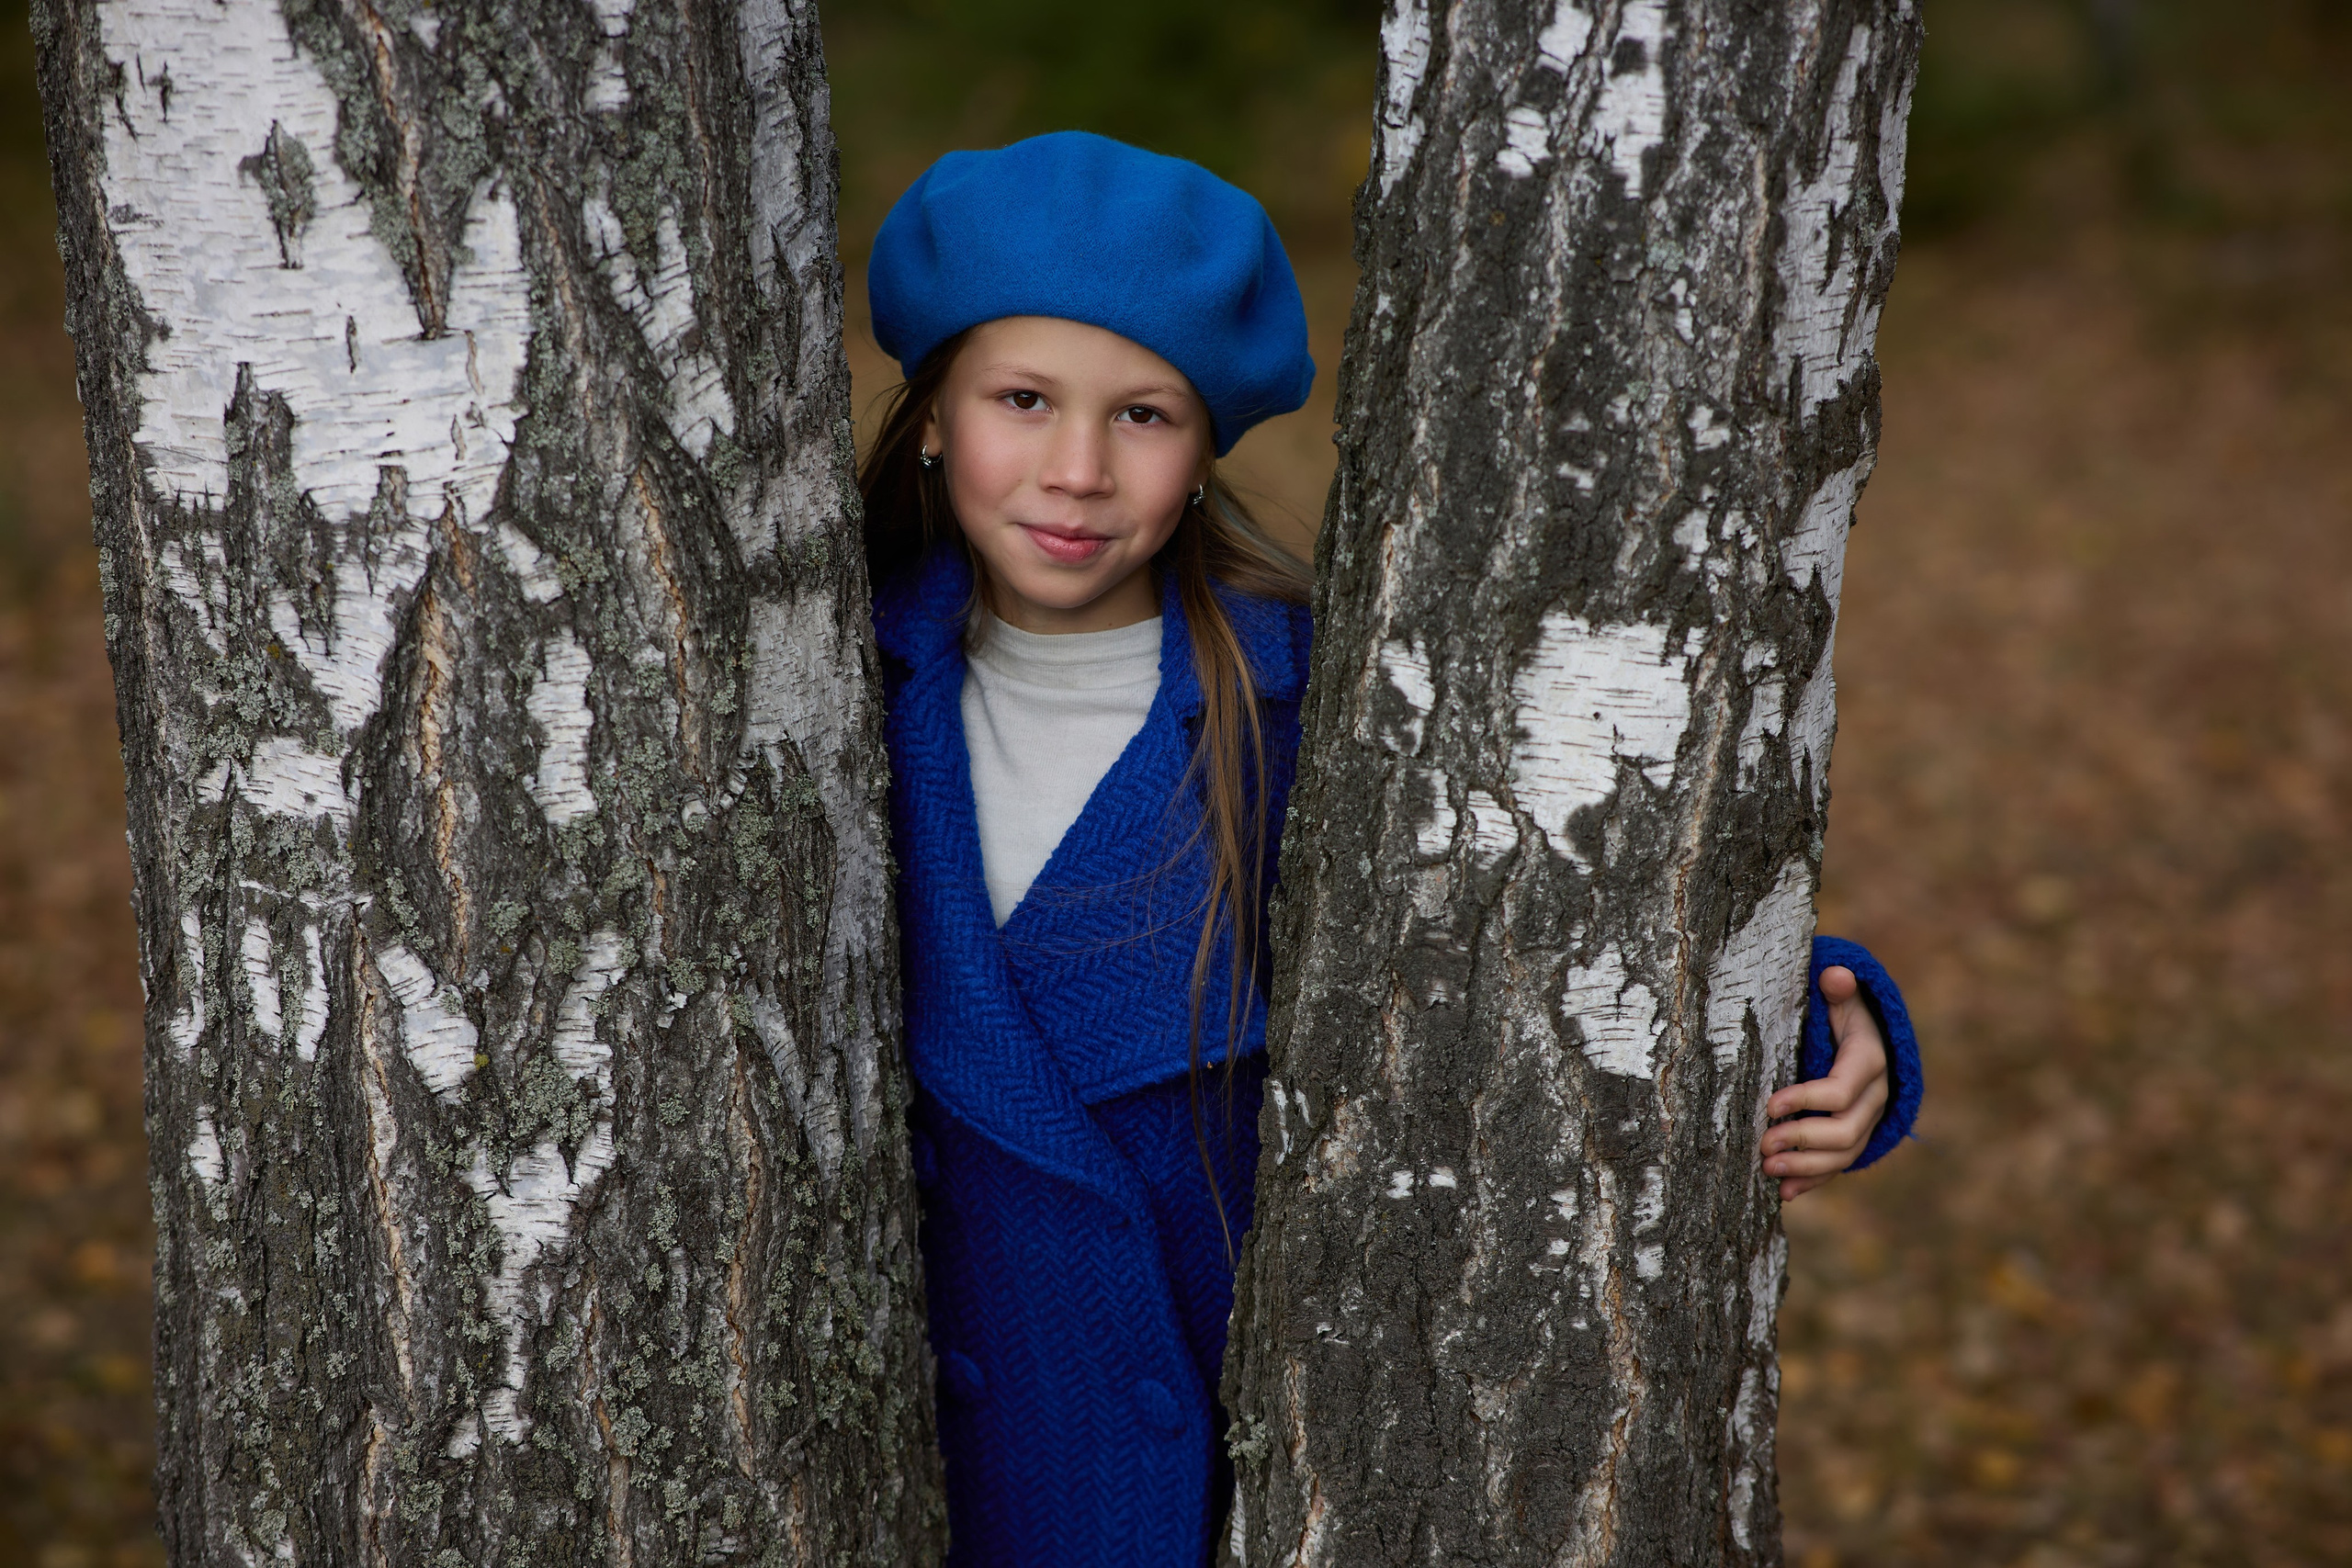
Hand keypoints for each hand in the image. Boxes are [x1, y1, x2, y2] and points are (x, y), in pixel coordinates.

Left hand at [1759, 965, 1889, 1200]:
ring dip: (1806, 1167)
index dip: (1806, 1100)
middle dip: (1802, 1140)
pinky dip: (1813, 1181)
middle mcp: (1875, 1097)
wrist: (1870, 1038)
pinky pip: (1839, 1166)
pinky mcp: (1856, 1138)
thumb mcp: (1844, 999)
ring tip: (1768, 1171)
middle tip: (1763, 1145)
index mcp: (1869, 1062)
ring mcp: (1868, 1121)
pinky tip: (1784, 1194)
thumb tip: (1835, 975)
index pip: (1841, 1092)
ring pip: (1844, 1155)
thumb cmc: (1844, 1014)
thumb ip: (1839, 991)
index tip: (1769, 1106)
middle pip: (1845, 1131)